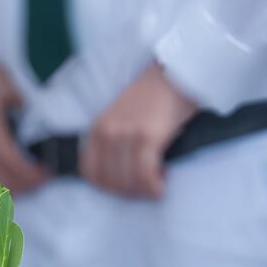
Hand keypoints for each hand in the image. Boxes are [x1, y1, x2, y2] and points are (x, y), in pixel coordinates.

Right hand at [0, 61, 48, 194]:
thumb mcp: (8, 88)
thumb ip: (22, 111)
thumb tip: (31, 126)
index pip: (14, 164)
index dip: (32, 174)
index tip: (46, 174)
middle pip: (0, 178)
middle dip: (23, 184)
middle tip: (39, 180)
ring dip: (6, 183)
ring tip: (22, 179)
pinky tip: (0, 173)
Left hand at [79, 62, 197, 198]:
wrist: (176, 74)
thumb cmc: (154, 99)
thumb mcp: (120, 119)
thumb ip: (113, 143)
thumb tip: (119, 177)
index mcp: (97, 129)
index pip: (89, 172)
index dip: (107, 187)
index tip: (125, 187)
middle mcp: (107, 132)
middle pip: (108, 180)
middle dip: (128, 193)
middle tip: (146, 189)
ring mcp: (126, 134)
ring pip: (126, 181)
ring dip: (142, 192)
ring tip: (156, 186)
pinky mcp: (147, 137)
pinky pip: (144, 174)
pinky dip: (152, 187)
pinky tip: (161, 186)